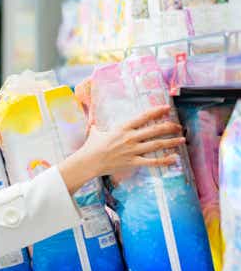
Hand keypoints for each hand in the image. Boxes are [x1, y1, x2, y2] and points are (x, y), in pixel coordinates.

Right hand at [59, 105, 184, 193]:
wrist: (89, 162)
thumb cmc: (91, 147)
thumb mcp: (93, 131)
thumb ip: (96, 125)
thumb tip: (91, 120)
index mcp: (122, 128)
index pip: (143, 117)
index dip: (156, 111)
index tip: (166, 108)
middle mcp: (130, 138)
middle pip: (154, 130)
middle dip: (169, 127)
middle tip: (178, 126)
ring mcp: (133, 150)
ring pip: (157, 144)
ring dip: (171, 141)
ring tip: (182, 139)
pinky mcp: (133, 162)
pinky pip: (152, 161)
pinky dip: (164, 161)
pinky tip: (174, 159)